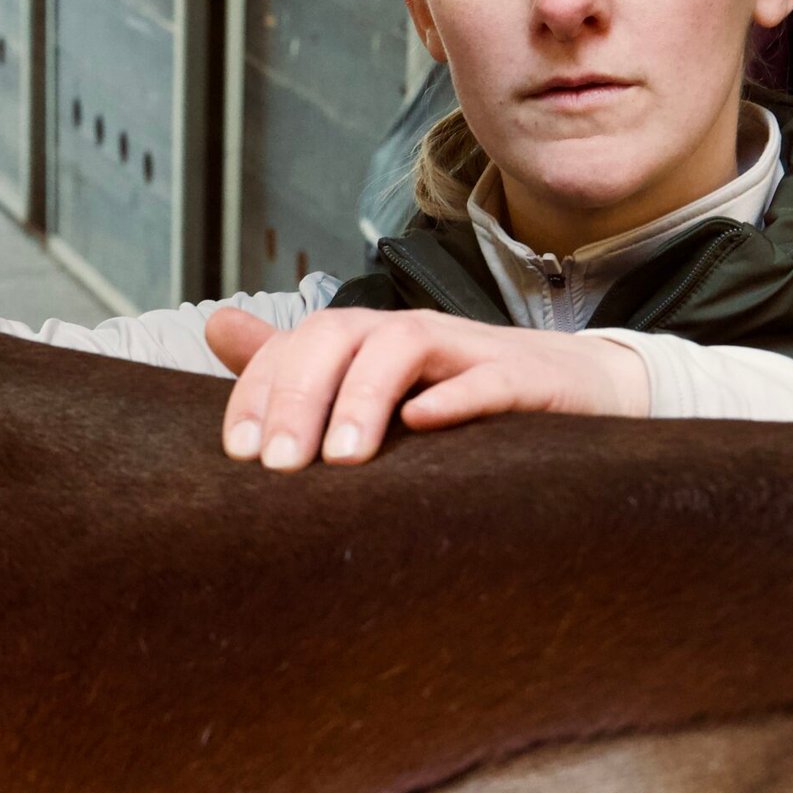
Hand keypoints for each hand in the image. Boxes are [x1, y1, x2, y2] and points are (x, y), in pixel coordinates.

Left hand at [204, 305, 650, 468]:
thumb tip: (216, 325)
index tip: (237, 454)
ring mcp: (467, 349)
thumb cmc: (461, 393)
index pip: (297, 346)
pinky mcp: (525, 378)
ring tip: (341, 460)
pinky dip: (455, 397)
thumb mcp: (372, 383)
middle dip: (300, 397)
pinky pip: (488, 378)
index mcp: (365, 340)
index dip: (259, 391)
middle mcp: (408, 334)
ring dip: (364, 397)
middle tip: (277, 466)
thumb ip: (295, 361)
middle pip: (338, 336)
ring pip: (402, 347)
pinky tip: (423, 424)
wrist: (575, 387)